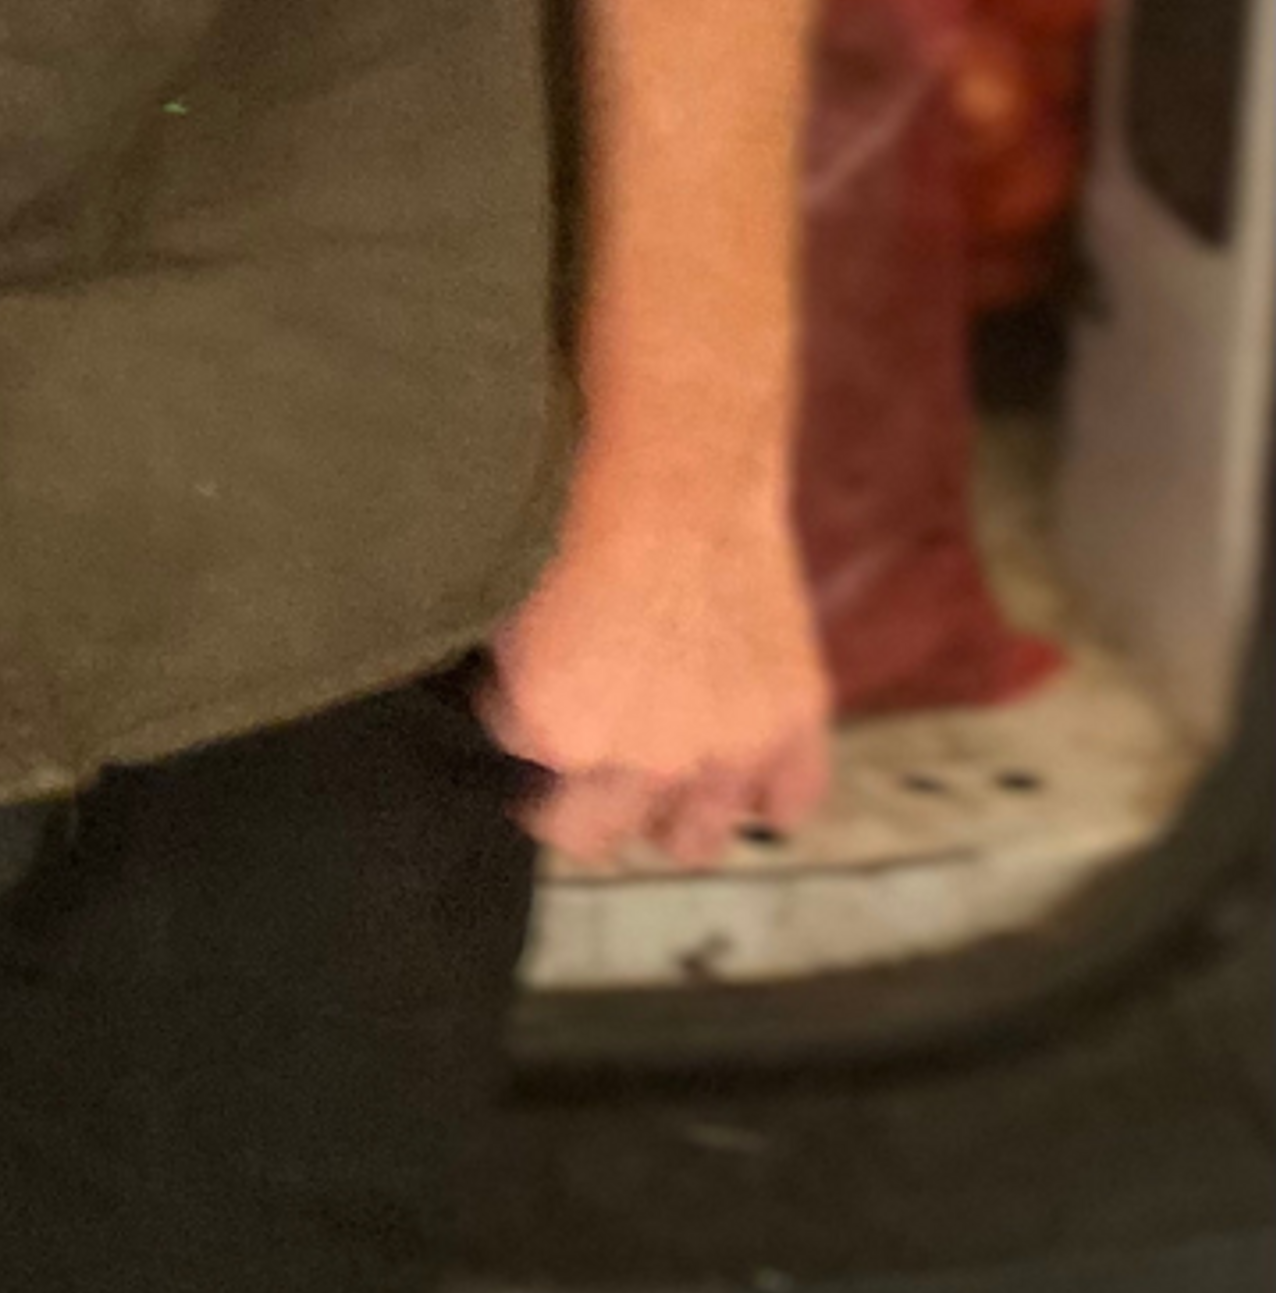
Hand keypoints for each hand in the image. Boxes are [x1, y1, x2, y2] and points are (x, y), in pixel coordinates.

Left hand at [478, 475, 832, 870]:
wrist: (676, 451)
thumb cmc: (578, 499)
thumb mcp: (504, 593)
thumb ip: (507, 671)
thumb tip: (501, 696)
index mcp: (556, 730)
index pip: (517, 778)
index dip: (515, 743)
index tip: (517, 721)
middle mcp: (643, 758)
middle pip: (595, 835)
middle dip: (577, 801)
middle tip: (573, 763)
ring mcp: (725, 745)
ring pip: (691, 840)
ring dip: (669, 813)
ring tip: (654, 772)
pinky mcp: (792, 715)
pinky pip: (787, 802)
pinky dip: (765, 790)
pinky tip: (738, 765)